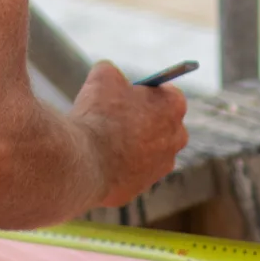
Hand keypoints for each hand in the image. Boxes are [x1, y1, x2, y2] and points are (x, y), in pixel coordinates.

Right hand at [70, 61, 187, 207]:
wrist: (83, 161)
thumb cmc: (97, 115)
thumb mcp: (102, 76)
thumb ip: (113, 72)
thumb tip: (110, 76)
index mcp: (174, 106)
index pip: (167, 93)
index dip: (145, 92)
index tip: (128, 93)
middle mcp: (176, 138)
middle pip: (161, 124)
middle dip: (142, 119)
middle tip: (116, 115)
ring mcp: (161, 167)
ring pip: (147, 151)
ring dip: (131, 145)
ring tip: (105, 139)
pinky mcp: (141, 188)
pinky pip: (129, 172)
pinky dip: (116, 166)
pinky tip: (98, 159)